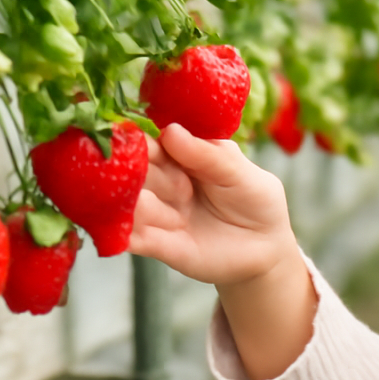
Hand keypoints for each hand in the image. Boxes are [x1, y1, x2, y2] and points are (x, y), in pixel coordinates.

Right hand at [130, 123, 298, 286]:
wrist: (265, 248)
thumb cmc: (254, 200)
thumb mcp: (241, 173)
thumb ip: (208, 154)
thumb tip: (170, 131)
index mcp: (182, 154)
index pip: (156, 140)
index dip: (144, 136)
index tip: (133, 132)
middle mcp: (163, 181)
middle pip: (139, 169)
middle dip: (135, 167)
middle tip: (135, 166)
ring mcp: (157, 212)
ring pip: (132, 202)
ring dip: (129, 199)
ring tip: (133, 196)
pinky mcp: (156, 245)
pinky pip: (130, 238)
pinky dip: (119, 232)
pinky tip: (113, 225)